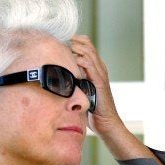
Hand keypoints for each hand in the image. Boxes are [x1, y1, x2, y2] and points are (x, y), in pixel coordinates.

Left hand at [70, 35, 162, 164]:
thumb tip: (58, 78)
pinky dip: (82, 61)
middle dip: (74, 40)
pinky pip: (91, 68)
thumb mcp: (82, 91)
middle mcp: (100, 69)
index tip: (62, 41)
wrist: (107, 124)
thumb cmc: (93, 110)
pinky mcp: (100, 84)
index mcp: (96, 69)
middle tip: (62, 40)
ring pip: (90, 53)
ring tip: (66, 46)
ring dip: (77, 48)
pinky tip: (73, 60)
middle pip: (88, 46)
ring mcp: (101, 76)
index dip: (75, 41)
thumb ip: (74, 82)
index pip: (87, 47)